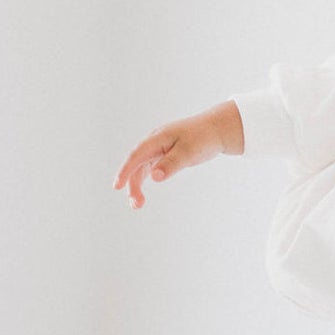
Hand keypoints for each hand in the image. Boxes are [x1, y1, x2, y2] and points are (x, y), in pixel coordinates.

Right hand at [116, 102, 243, 207]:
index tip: (117, 186)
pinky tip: (143, 193)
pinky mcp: (165, 154)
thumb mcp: (188, 152)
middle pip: (136, 165)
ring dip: (137, 185)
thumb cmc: (204, 138)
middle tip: (136, 205)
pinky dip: (145, 180)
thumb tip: (154, 177)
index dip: (125, 171)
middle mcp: (154, 142)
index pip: (136, 156)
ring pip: (141, 168)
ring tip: (138, 205)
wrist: (218, 129)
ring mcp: (158, 148)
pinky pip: (149, 168)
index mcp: (157, 138)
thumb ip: (171, 164)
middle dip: (132, 185)